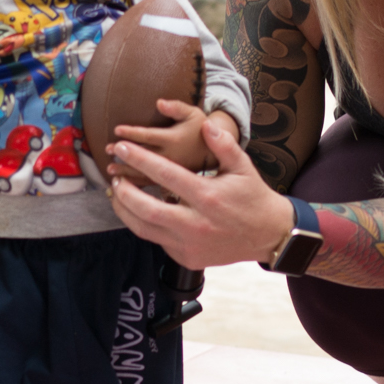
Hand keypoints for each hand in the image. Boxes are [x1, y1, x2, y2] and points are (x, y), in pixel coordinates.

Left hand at [109, 111, 298, 269]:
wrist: (269, 236)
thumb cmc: (253, 198)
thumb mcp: (243, 168)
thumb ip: (224, 145)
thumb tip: (206, 124)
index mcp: (208, 197)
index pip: (165, 175)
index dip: (140, 159)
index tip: (122, 147)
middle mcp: (196, 223)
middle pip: (146, 209)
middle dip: (124, 190)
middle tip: (114, 175)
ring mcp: (190, 244)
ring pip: (144, 229)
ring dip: (124, 210)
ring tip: (117, 193)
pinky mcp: (186, 258)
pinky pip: (156, 240)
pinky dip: (144, 224)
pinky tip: (137, 211)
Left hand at [112, 98, 213, 177]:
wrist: (215, 153)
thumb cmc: (201, 130)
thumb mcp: (194, 113)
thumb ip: (177, 107)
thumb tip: (159, 102)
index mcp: (175, 139)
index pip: (149, 136)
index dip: (132, 132)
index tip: (116, 129)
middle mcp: (171, 156)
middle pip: (144, 156)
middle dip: (125, 153)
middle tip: (108, 149)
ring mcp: (170, 172)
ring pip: (145, 174)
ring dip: (126, 172)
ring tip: (110, 169)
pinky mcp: (171, 182)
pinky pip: (150, 186)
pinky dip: (135, 186)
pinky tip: (122, 186)